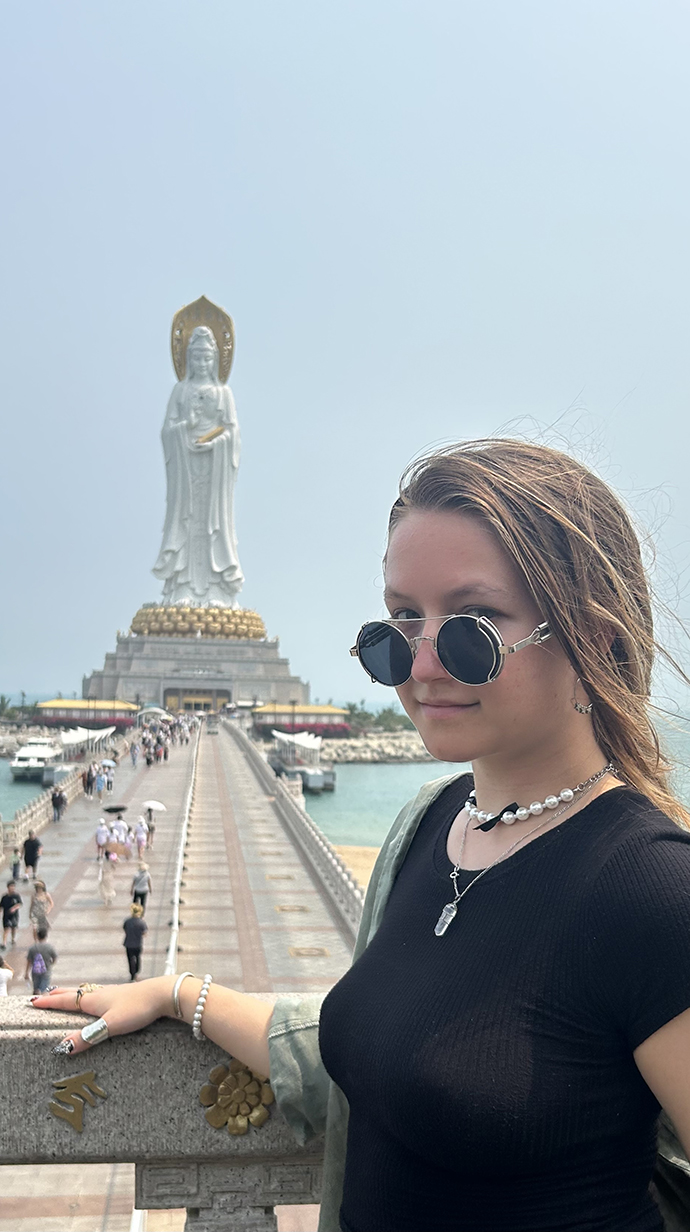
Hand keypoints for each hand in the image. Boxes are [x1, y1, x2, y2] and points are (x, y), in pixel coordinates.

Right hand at [31, 976, 174, 1055]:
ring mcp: (113, 993)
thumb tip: (62, 1048)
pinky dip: (88, 996)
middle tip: (43, 996)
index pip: (66, 1001)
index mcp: (93, 1000)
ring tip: (66, 996)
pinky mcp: (123, 996)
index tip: (33, 1002)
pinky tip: (97, 999)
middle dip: (57, 996)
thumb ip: (87, 1037)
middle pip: (74, 993)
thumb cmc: (137, 1008)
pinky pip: (99, 994)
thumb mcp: (110, 1026)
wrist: (163, 994)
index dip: (49, 1003)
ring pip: (87, 993)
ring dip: (72, 995)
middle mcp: (100, 994)